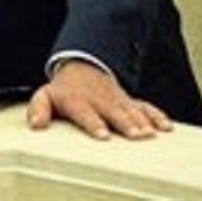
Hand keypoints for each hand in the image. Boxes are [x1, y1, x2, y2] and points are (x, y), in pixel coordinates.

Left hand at [27, 59, 171, 140]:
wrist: (83, 66)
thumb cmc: (64, 90)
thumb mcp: (45, 95)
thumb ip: (39, 109)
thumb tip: (36, 125)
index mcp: (78, 100)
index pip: (86, 113)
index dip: (95, 124)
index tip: (104, 134)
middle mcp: (100, 100)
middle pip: (114, 113)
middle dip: (125, 124)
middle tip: (136, 135)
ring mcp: (116, 100)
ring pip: (131, 110)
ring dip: (142, 122)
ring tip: (150, 134)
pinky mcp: (129, 101)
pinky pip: (145, 107)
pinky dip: (156, 115)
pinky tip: (165, 126)